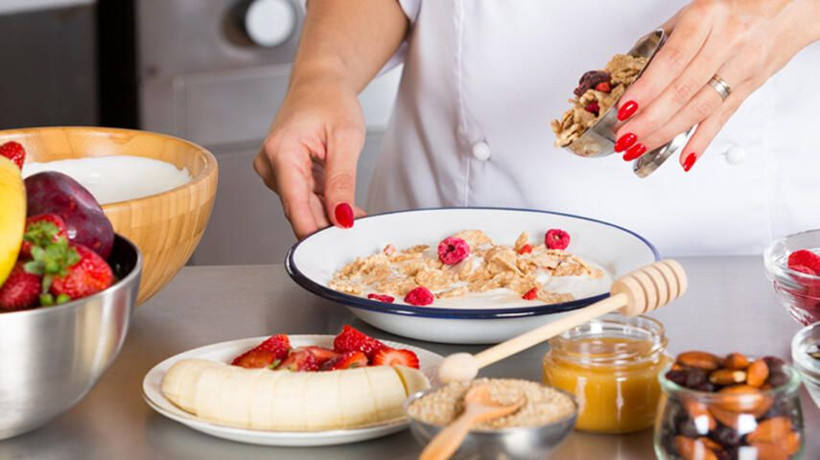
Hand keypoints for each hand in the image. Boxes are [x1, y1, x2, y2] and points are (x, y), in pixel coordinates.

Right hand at [254, 80, 366, 238]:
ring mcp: (273, 171)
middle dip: (328, 223)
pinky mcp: (282, 174)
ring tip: (357, 213)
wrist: (319, 83)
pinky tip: (344, 205)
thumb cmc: (330, 101)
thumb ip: (342, 181)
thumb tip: (342, 217)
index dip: (315, 231)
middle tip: (359, 229)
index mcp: (281, 153)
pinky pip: (304, 197)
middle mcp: (270, 165)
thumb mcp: (346, 139)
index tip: (335, 246)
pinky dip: (325, 203)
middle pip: (299, 209)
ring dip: (329, 213)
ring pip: (303, 206)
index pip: (295, 206)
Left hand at [614, 0, 819, 170]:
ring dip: (666, 133)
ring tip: (640, 147)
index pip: (670, 62)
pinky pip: (723, 117)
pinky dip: (701, 140)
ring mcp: (742, 66)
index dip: (645, 89)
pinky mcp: (751, 85)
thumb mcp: (691, 14)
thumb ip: (660, 44)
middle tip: (625, 137)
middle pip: (682, 90)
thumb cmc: (731, 9)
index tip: (624, 109)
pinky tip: (684, 157)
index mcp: (705, 19)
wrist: (785, 8)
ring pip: (700, 108)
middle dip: (648, 120)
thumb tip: (628, 76)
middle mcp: (727, 42)